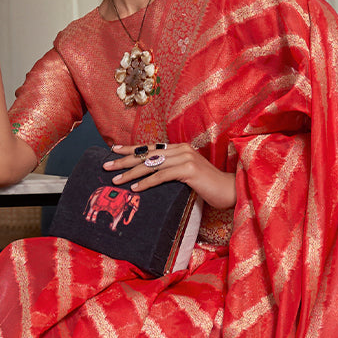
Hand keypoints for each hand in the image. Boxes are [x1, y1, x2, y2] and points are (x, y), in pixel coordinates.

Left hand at [105, 143, 235, 210]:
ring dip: (131, 173)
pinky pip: (162, 176)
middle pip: (147, 154)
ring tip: (116, 180)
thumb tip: (151, 177)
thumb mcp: (187, 176)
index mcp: (179, 148)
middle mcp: (181, 149)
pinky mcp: (189, 170)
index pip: (150, 147)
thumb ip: (172, 172)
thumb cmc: (209, 187)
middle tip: (106, 165)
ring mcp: (186, 158)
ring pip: (151, 165)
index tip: (113, 150)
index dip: (130, 148)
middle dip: (124, 160)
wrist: (231, 190)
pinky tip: (135, 189)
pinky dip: (147, 183)